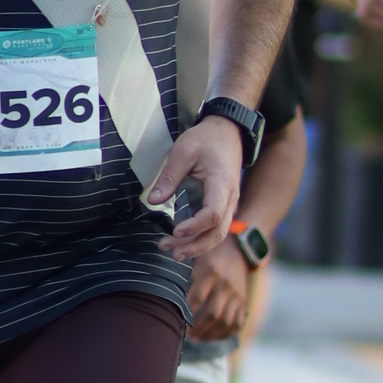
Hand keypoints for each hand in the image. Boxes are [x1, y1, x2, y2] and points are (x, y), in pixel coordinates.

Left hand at [147, 115, 241, 258]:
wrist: (228, 131)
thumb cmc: (206, 139)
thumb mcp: (183, 151)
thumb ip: (169, 177)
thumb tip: (152, 201)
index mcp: (221, 183)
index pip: (212, 214)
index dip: (194, 226)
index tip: (174, 230)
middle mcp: (230, 198)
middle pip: (218, 232)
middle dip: (195, 246)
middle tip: (170, 251)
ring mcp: (230, 203)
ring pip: (218, 234)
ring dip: (196, 246)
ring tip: (172, 251)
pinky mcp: (224, 205)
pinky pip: (216, 228)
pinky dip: (201, 239)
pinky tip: (183, 242)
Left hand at [186, 236, 250, 336]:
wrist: (238, 249)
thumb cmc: (210, 251)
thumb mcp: (196, 251)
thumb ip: (179, 254)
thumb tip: (161, 254)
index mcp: (212, 273)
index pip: (197, 298)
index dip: (186, 312)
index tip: (176, 320)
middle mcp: (226, 286)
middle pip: (212, 314)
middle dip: (198, 329)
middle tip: (186, 336)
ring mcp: (237, 295)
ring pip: (225, 322)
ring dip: (210, 334)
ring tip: (197, 339)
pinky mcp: (243, 302)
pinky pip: (237, 323)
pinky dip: (225, 334)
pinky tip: (212, 337)